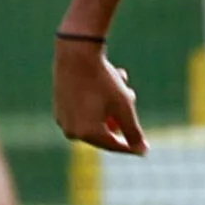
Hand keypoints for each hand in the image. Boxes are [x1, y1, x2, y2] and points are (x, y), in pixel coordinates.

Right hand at [53, 40, 146, 154]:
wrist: (76, 53)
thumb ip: (133, 131)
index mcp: (87, 133)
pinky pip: (84, 110)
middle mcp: (71, 131)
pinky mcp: (59, 107)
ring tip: (120, 80)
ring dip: (111, 104)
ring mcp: (63, 119)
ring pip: (96, 118)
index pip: (114, 146)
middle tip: (131, 94)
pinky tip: (107, 78)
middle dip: (120, 114)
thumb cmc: (102, 80)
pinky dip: (97, 100)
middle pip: (105, 130)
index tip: (144, 147)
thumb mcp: (123, 106)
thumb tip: (142, 152)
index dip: (131, 145)